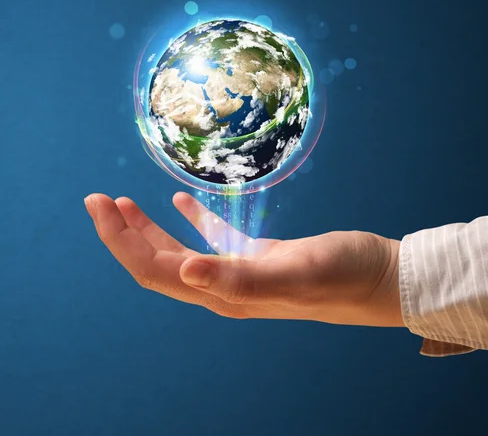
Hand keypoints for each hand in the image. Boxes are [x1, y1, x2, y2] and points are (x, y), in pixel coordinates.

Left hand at [84, 192, 403, 326]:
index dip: (122, 242)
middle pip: (160, 263)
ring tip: (125, 203)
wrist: (382, 278)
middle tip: (99, 199)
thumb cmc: (345, 276)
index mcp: (225, 294)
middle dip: (124, 234)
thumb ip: (241, 278)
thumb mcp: (295, 272)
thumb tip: (186, 270)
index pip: (156, 271)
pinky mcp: (263, 257)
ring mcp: (244, 273)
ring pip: (183, 253)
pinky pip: (218, 239)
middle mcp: (227, 288)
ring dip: (150, 230)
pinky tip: (181, 202)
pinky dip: (195, 220)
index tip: (100, 206)